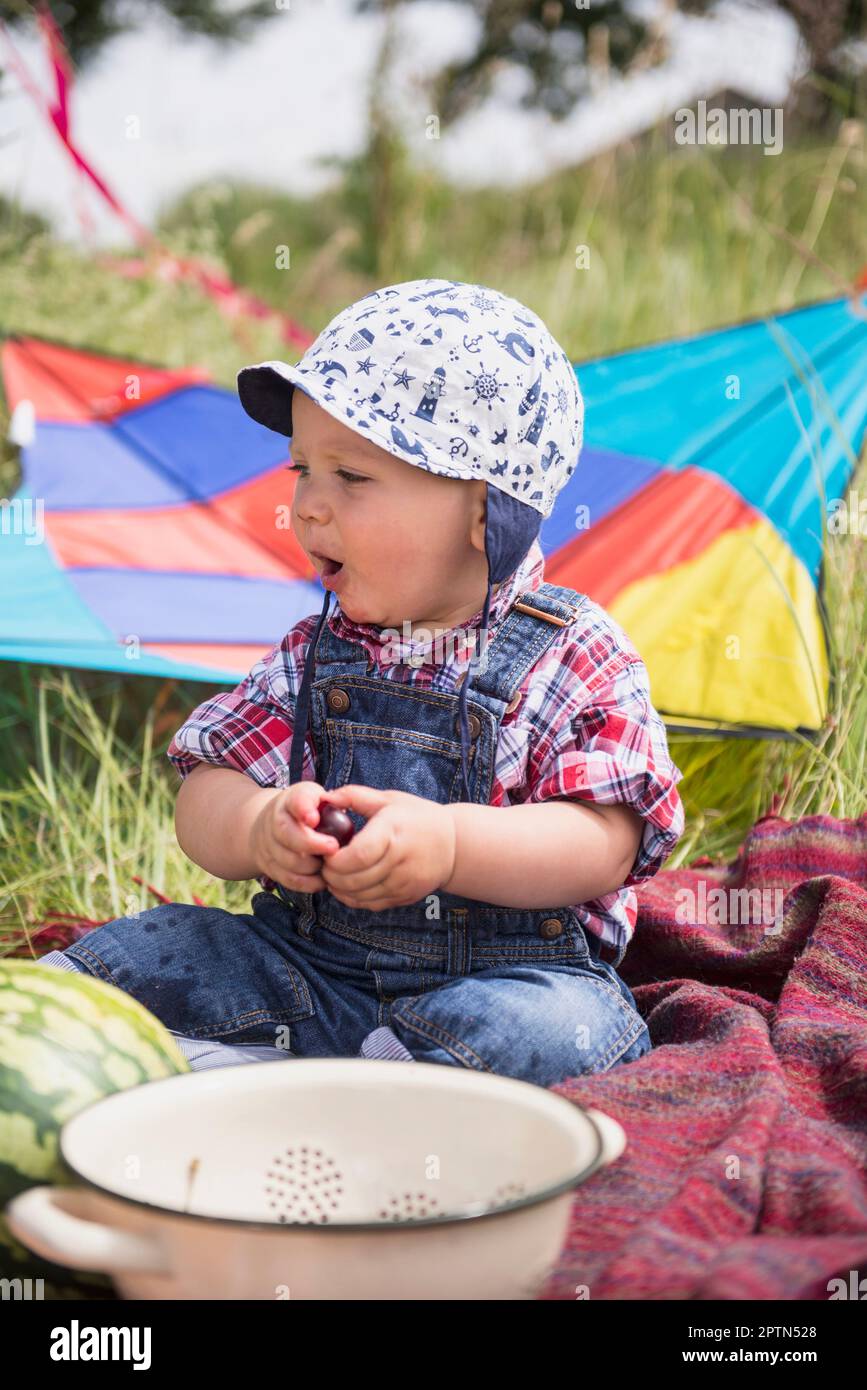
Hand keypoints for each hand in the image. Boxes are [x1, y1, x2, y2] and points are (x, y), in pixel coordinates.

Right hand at [248, 781, 346, 893]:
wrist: (272, 827)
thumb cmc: (306, 812)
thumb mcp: (317, 798)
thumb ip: (334, 802)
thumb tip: (349, 809)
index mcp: (291, 801)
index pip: (295, 801)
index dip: (304, 809)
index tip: (314, 819)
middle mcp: (275, 822)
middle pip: (288, 835)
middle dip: (312, 844)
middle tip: (333, 847)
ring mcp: (269, 846)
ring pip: (290, 861)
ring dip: (313, 865)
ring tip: (329, 863)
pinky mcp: (270, 867)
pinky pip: (291, 880)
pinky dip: (310, 882)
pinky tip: (322, 878)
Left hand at [314, 785, 456, 911]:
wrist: (454, 845)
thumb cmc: (417, 818)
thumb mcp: (390, 799)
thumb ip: (356, 796)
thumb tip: (325, 797)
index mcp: (393, 832)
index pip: (357, 856)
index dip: (334, 859)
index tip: (326, 851)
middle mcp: (400, 860)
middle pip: (354, 879)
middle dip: (331, 875)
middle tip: (323, 865)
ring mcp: (404, 882)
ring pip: (359, 895)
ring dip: (339, 888)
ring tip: (333, 875)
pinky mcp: (405, 897)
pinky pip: (371, 905)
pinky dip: (353, 898)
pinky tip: (348, 886)